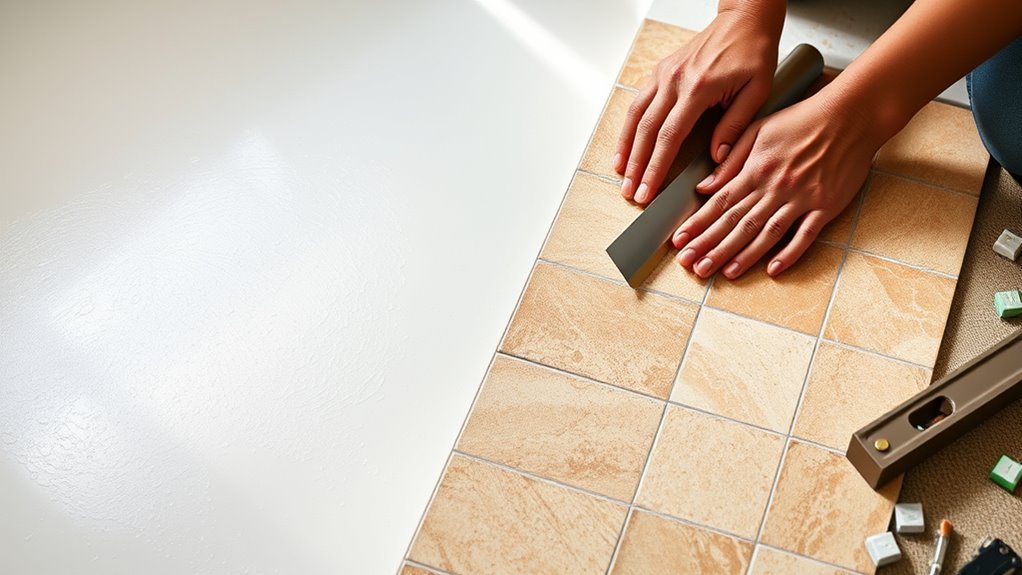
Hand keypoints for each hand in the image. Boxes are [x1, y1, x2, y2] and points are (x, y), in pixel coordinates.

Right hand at [614, 5, 783, 203]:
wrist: (744, 19)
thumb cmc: (753, 51)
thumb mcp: (756, 91)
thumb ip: (734, 126)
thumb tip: (716, 158)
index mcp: (697, 88)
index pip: (669, 137)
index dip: (656, 168)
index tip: (648, 190)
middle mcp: (674, 80)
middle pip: (646, 130)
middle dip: (636, 165)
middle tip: (630, 191)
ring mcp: (664, 73)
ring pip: (635, 115)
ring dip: (626, 147)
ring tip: (621, 172)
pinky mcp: (661, 70)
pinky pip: (638, 101)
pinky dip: (629, 125)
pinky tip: (627, 143)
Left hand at [672, 91, 879, 278]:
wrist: (851, 114)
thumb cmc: (803, 119)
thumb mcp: (758, 130)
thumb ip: (730, 160)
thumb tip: (704, 186)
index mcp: (755, 169)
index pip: (719, 204)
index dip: (698, 225)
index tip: (679, 242)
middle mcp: (774, 187)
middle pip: (737, 224)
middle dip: (712, 247)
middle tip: (693, 266)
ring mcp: (801, 198)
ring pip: (765, 233)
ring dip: (743, 255)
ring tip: (723, 273)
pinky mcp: (825, 206)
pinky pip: (805, 235)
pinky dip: (789, 254)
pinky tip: (773, 270)